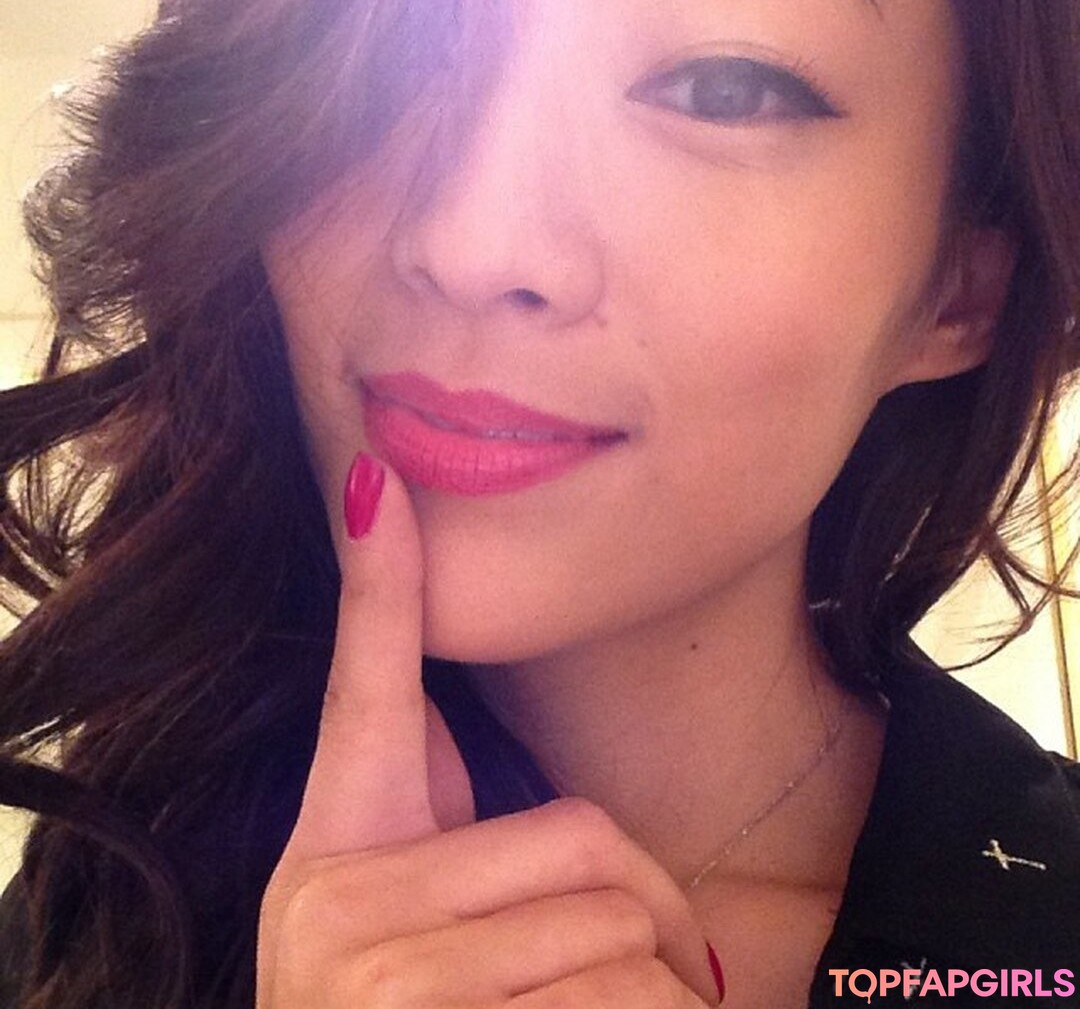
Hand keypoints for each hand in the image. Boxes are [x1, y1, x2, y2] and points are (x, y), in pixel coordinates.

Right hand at [256, 453, 721, 1006]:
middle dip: (645, 917)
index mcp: (338, 848)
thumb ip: (438, 826)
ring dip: (659, 994)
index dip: (378, 577)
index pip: (365, 685)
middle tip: (630, 966)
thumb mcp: (404, 914)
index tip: (378, 475)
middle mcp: (337, 904)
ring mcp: (382, 985)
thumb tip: (445, 715)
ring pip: (626, 943)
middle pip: (589, 849)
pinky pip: (634, 1006)